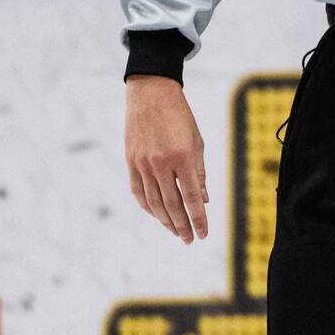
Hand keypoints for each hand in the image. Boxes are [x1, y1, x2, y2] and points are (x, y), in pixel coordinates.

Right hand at [124, 75, 208, 241]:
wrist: (151, 95)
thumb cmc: (180, 117)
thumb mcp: (197, 141)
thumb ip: (199, 172)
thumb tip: (203, 200)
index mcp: (182, 157)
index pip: (191, 197)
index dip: (198, 218)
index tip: (204, 233)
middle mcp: (160, 164)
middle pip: (172, 204)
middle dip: (182, 225)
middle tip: (190, 239)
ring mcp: (142, 164)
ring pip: (154, 202)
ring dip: (166, 221)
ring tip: (176, 232)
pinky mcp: (131, 163)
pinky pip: (139, 192)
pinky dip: (148, 207)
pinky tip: (158, 216)